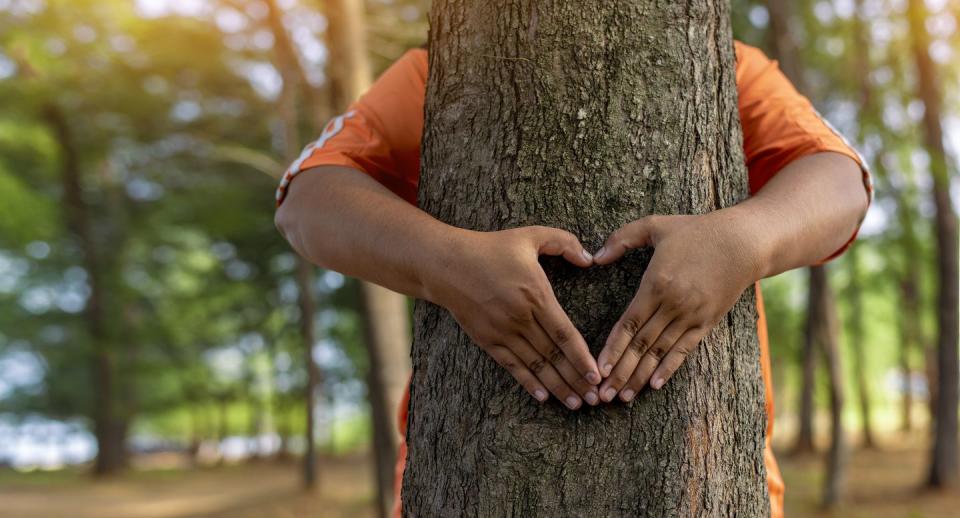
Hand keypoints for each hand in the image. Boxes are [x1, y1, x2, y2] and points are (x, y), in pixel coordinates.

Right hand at [425, 226, 601, 408]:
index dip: (582, 357)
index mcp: (535, 295)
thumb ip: (564, 242)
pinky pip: (512, 366)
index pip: (564, 333)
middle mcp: (520, 318)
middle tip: (595, 399)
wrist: (445, 265)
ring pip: (536, 365)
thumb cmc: (490, 248)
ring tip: (576, 403)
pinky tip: (544, 397)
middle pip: (554, 356)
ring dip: (557, 387)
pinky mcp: (487, 340)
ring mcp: (502, 332)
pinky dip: (528, 383)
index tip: (597, 375)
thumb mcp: (530, 235)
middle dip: (576, 379)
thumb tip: (590, 259)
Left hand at [593, 210, 766, 401]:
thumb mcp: (656, 225)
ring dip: (640, 376)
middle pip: (641, 345)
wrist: (743, 242)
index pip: (628, 323)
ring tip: (623, 398)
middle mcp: (673, 305)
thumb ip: (622, 238)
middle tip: (603, 395)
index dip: (612, 348)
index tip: (597, 369)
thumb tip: (595, 256)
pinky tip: (654, 385)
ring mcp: (691, 316)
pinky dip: (669, 369)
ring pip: (660, 352)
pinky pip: (684, 350)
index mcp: (656, 284)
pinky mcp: (707, 322)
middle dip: (620, 372)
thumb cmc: (696, 231)